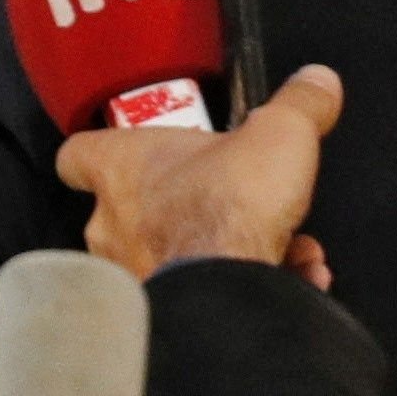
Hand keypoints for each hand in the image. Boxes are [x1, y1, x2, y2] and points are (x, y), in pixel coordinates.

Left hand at [57, 65, 344, 283]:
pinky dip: (241, 287)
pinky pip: (198, 297)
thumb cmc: (230, 203)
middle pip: (131, 211)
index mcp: (122, 168)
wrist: (229, 288)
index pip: (78, 154)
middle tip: (233, 203)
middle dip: (185, 210)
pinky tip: (289, 280)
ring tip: (283, 247)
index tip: (120, 150)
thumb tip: (319, 80)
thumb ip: (299, 104)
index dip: (97, 152)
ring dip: (227, 250)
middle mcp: (113, 225)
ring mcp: (130, 277)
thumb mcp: (279, 133)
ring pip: (174, 258)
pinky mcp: (160, 315)